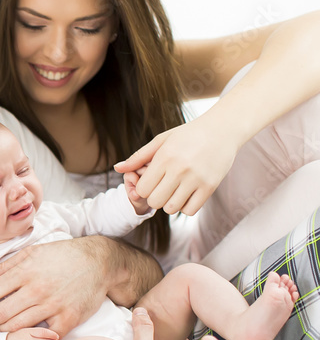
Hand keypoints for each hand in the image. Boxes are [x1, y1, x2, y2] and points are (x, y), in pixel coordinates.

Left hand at [0, 238, 109, 337]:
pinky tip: (29, 331)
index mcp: (25, 272)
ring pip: (17, 327)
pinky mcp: (68, 318)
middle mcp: (36, 290)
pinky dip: (33, 336)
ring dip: (6, 329)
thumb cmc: (61, 255)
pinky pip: (43, 335)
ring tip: (5, 324)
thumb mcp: (30, 253)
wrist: (98, 261)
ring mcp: (53, 306)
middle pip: (0, 314)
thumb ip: (3, 267)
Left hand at [113, 119, 238, 215]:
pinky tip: (187, 195)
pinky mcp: (210, 187)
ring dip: (170, 204)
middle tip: (162, 188)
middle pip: (155, 201)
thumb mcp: (161, 141)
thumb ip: (138, 157)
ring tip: (174, 192)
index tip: (151, 181)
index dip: (144, 188)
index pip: (143, 189)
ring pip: (172, 209)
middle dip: (155, 197)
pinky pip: (190, 210)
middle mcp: (180, 170)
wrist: (222, 129)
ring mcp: (196, 179)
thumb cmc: (188, 134)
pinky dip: (186, 207)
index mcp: (165, 158)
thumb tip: (117, 168)